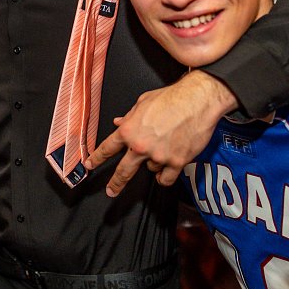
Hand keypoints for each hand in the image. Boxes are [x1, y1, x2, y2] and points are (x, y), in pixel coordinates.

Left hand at [87, 70, 234, 194]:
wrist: (197, 101)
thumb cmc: (172, 98)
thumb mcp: (143, 102)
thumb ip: (130, 116)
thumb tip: (119, 121)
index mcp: (129, 130)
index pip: (107, 148)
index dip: (97, 158)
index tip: (91, 165)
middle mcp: (140, 146)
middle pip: (123, 171)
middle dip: (115, 183)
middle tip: (111, 190)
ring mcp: (158, 156)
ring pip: (151, 170)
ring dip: (155, 163)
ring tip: (166, 146)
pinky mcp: (176, 162)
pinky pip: (166, 179)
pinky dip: (166, 177)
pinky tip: (167, 171)